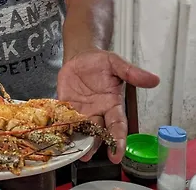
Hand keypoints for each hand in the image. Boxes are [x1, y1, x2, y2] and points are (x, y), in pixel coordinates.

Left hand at [57, 49, 159, 163]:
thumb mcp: (116, 63)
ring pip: (81, 129)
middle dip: (94, 145)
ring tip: (75, 152)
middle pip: (97, 132)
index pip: (117, 126)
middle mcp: (97, 111)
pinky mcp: (66, 105)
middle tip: (88, 156)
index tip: (117, 155)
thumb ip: (131, 73)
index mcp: (112, 105)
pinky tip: (59, 134)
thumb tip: (154, 80)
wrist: (81, 56)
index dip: (117, 141)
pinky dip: (62, 126)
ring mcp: (81, 109)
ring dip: (78, 140)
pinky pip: (64, 117)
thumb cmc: (100, 62)